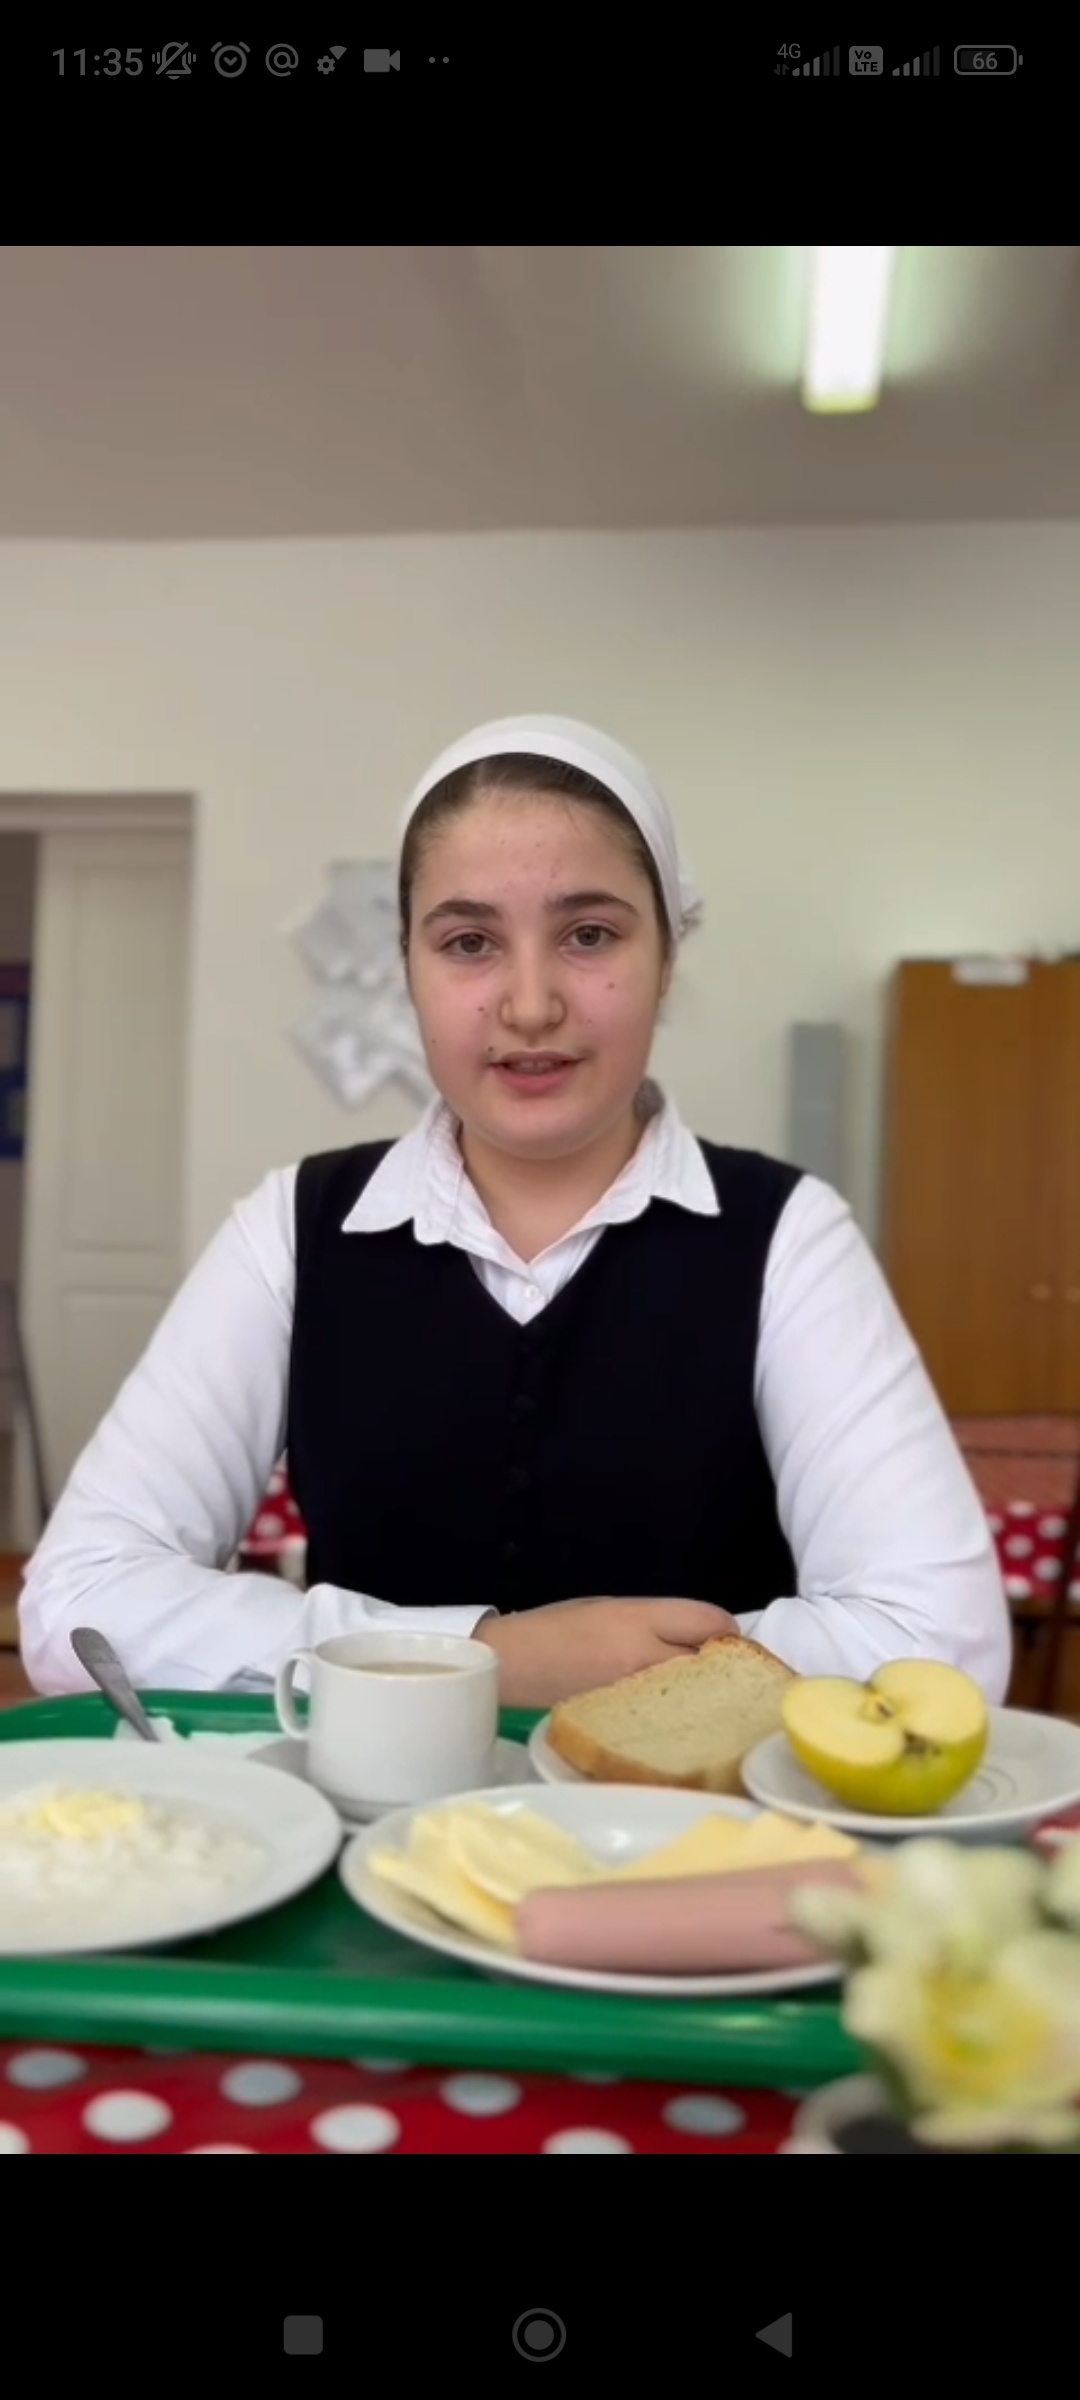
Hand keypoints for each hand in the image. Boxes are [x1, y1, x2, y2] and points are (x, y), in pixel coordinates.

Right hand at [473, 1597, 739, 1710]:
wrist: (510, 1666)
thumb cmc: (557, 1628)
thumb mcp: (612, 1608)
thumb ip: (660, 1621)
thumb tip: (704, 1637)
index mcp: (638, 1620)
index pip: (711, 1622)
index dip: (724, 1630)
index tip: (720, 1639)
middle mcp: (642, 1658)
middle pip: (712, 1664)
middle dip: (720, 1666)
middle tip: (713, 1670)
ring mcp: (635, 1698)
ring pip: (696, 1698)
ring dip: (704, 1695)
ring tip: (694, 1694)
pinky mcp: (624, 1727)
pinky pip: (669, 1723)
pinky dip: (677, 1719)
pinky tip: (671, 1717)